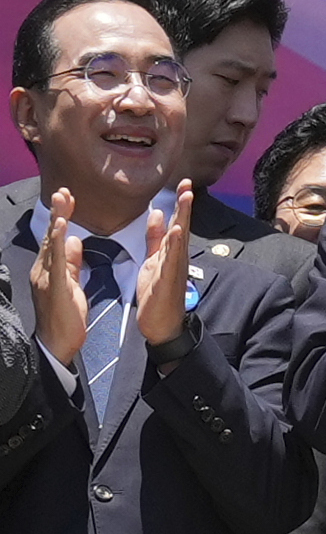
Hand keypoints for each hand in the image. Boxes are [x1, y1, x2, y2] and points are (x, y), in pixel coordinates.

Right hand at [29, 187, 86, 363]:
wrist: (58, 343)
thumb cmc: (65, 316)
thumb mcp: (71, 283)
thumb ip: (71, 262)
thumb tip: (73, 241)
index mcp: (49, 269)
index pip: (56, 238)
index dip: (61, 217)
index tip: (67, 198)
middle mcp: (44, 270)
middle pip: (51, 236)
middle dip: (57, 212)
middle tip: (63, 191)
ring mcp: (46, 277)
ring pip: (51, 245)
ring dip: (57, 221)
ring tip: (62, 202)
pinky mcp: (54, 286)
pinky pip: (56, 261)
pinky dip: (58, 243)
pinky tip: (61, 229)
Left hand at [136, 180, 192, 347]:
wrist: (162, 324)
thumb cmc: (157, 294)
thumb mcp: (153, 261)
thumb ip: (155, 238)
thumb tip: (156, 214)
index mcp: (171, 252)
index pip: (177, 222)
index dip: (180, 203)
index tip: (183, 183)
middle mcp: (177, 257)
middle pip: (182, 225)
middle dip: (185, 205)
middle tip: (188, 184)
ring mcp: (174, 267)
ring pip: (180, 238)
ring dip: (184, 218)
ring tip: (186, 199)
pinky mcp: (168, 279)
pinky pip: (172, 259)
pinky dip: (175, 245)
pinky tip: (177, 231)